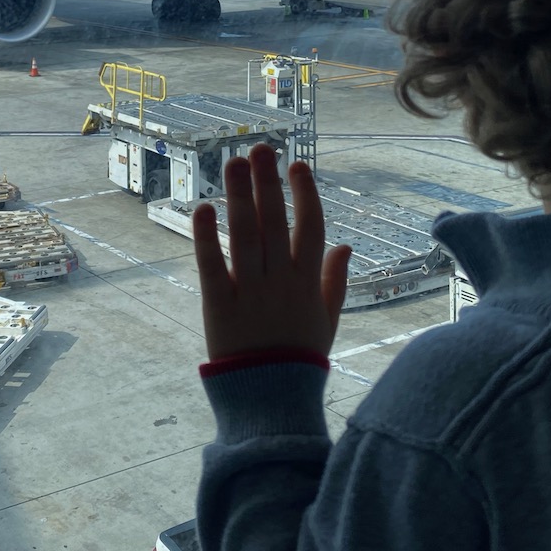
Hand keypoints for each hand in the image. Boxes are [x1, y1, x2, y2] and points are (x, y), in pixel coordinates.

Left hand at [192, 142, 351, 361]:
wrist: (271, 402)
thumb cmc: (299, 359)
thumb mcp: (326, 320)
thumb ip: (335, 281)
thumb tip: (345, 245)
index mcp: (308, 283)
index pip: (311, 228)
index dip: (305, 194)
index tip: (297, 165)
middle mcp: (281, 282)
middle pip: (275, 222)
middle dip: (268, 182)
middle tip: (259, 148)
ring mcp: (250, 292)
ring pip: (246, 235)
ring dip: (241, 196)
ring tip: (234, 162)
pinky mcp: (219, 306)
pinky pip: (213, 265)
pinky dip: (207, 236)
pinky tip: (204, 207)